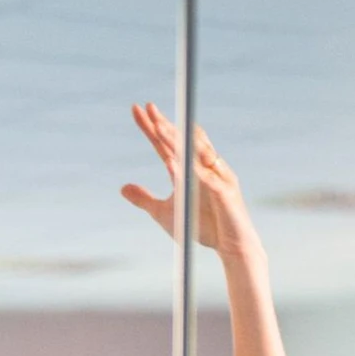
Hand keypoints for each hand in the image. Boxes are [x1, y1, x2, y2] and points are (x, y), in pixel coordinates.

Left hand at [121, 107, 258, 257]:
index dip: (153, 127)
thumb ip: (145, 199)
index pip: (167, 143)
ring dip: (176, 139)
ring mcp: (216, 177)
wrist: (232, 247)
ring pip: (194, 152)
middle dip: (165, 124)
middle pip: (181, 140)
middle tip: (148, 108)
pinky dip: (189, 170)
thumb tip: (122, 188)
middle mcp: (204, 166)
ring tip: (158, 127)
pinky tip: (173, 163)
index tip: (137, 110)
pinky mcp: (225, 193)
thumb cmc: (202, 228)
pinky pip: (204, 178)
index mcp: (189, 169)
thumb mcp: (164, 213)